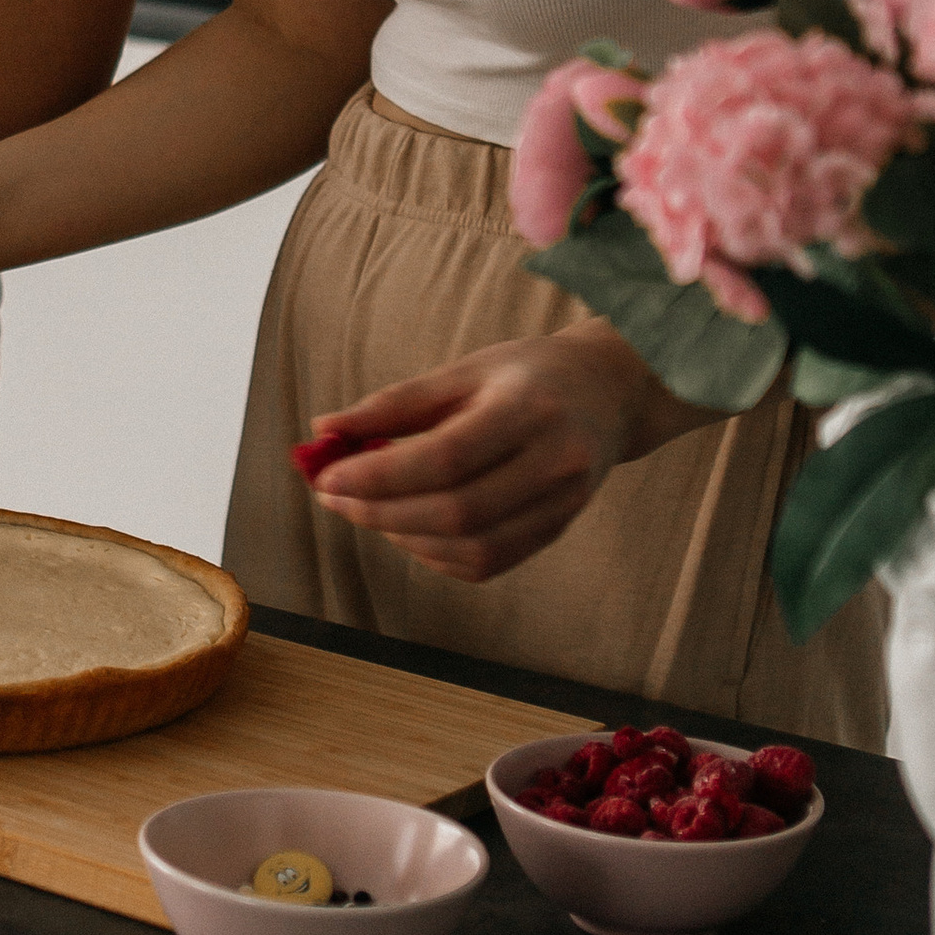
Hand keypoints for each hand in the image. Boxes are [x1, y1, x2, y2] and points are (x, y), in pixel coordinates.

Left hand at [294, 333, 658, 582]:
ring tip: (368, 510)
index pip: (447, 457)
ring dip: (404, 537)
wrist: (609, 394)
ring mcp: (563, 504)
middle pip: (457, 512)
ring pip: (472, 548)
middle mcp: (555, 463)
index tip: (327, 476)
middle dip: (381, 511)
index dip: (380, 475)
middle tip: (335, 497)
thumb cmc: (527, 375)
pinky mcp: (557, 531)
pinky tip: (408, 529)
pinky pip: (488, 563)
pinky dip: (436, 555)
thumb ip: (396, 404)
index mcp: (529, 409)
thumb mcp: (464, 371)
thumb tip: (324, 430)